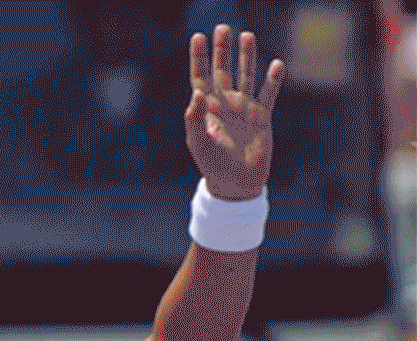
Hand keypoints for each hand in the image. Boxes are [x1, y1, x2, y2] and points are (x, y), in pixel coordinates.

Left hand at [186, 25, 284, 199]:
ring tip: (247, 35)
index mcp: (206, 109)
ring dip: (247, 57)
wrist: (237, 184)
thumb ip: (194, 118)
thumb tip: (196, 93)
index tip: (197, 37)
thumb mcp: (198, 143)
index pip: (200, 78)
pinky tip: (276, 63)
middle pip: (223, 71)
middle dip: (222, 50)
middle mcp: (225, 104)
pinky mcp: (262, 117)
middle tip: (222, 27)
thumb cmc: (212, 165)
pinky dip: (273, 80)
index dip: (198, 58)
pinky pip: (268, 94)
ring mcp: (244, 108)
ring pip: (246, 76)